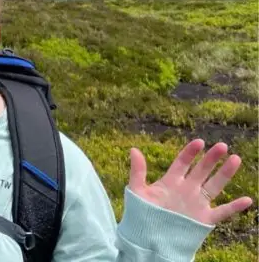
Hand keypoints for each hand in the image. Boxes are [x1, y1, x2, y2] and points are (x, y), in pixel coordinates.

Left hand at [129, 139, 252, 225]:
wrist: (149, 239)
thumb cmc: (141, 215)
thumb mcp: (137, 191)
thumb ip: (137, 171)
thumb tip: (133, 149)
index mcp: (171, 182)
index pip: (182, 163)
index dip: (190, 152)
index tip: (199, 142)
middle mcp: (186, 189)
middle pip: (201, 170)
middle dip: (211, 158)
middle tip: (222, 146)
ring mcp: (197, 203)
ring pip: (215, 185)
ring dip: (225, 173)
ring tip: (236, 159)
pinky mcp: (204, 219)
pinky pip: (223, 211)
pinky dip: (235, 207)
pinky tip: (247, 200)